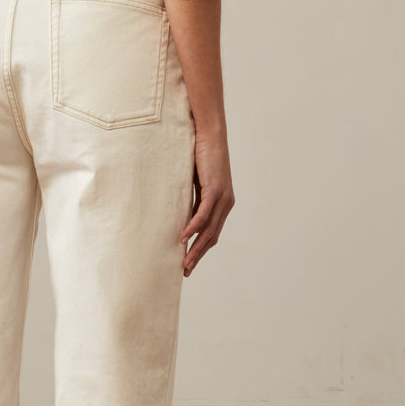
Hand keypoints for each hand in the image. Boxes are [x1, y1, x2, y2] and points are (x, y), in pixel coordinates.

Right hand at [182, 126, 234, 274]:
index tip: (189, 263)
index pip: (212, 233)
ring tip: (184, 262)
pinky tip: (183, 238)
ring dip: (196, 248)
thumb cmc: (200, 155)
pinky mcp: (215, 190)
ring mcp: (222, 198)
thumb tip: (178, 214)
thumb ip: (192, 199)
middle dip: (198, 255)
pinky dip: (193, 228)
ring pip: (209, 230)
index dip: (201, 250)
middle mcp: (226, 204)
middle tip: (186, 271)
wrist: (209, 134)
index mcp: (222, 204)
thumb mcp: (195, 182)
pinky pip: (203, 215)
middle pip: (212, 237)